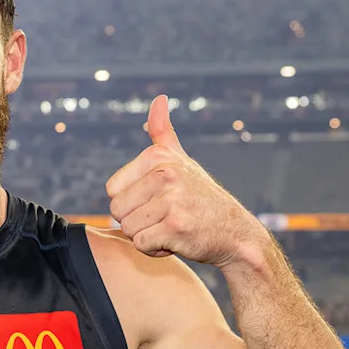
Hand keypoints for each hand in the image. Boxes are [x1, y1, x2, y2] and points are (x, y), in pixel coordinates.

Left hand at [105, 95, 267, 267]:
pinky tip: (177, 240)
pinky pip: (142, 244)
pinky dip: (156, 249)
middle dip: (137, 221)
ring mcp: (172, 200)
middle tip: (165, 217)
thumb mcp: (181, 160)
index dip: (131, 202)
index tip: (157, 200)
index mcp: (158, 157)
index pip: (112, 190)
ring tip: (172, 227)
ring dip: (146, 235)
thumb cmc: (201, 197)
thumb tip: (158, 98)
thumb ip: (162, 132)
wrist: (236, 234)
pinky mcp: (176, 226)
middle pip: (117, 211)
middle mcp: (165, 174)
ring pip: (128, 229)